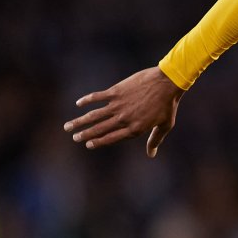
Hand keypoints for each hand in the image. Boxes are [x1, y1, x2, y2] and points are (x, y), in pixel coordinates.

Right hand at [63, 66, 183, 157]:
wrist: (166, 83)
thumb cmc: (168, 105)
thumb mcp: (165, 126)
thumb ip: (155, 140)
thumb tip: (151, 154)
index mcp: (134, 129)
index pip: (112, 138)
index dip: (99, 142)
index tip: (89, 145)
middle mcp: (123, 119)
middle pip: (99, 129)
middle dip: (85, 134)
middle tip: (74, 138)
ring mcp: (118, 105)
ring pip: (94, 115)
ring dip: (80, 121)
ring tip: (68, 126)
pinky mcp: (116, 92)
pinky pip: (97, 97)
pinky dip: (87, 100)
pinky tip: (78, 103)